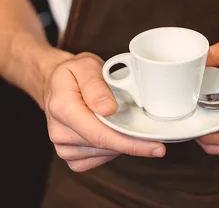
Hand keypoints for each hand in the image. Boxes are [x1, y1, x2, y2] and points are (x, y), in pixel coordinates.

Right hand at [43, 52, 165, 171]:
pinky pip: (97, 160)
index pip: (99, 134)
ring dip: (121, 141)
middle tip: (154, 133)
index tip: (155, 146)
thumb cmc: (73, 72)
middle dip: (132, 141)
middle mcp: (59, 131)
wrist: (56, 83)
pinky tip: (111, 131)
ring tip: (123, 120)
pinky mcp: (70, 156)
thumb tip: (108, 109)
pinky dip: (111, 149)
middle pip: (104, 146)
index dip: (130, 143)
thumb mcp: (85, 65)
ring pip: (103, 154)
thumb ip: (96, 86)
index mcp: (62, 107)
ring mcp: (62, 147)